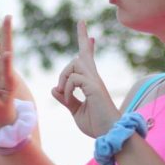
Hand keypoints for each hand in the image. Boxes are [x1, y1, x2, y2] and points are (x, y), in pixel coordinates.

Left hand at [52, 21, 122, 137]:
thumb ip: (66, 99)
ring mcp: (95, 82)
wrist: (109, 134)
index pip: (87, 59)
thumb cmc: (96, 124)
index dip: (86, 44)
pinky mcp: (94, 87)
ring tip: (63, 91)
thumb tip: (55, 88)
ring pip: (75, 63)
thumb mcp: (75, 111)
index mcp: (90, 83)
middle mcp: (94, 79)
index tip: (87, 30)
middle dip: (82, 39)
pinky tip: (69, 98)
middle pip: (82, 54)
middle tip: (78, 31)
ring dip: (63, 76)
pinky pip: (74, 79)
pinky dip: (67, 88)